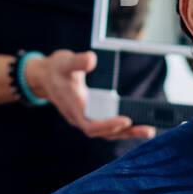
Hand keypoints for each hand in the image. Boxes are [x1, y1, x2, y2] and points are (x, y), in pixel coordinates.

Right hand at [23, 50, 156, 140]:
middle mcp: (79, 117)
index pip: (91, 125)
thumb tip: (91, 60)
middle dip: (126, 132)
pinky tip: (137, 124)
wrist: (44, 77)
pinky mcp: (90, 116)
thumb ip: (78, 61)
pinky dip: (122, 128)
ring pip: (107, 132)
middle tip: (148, 129)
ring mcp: (85, 118)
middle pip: (104, 133)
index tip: (125, 120)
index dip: (108, 125)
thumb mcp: (64, 61)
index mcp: (74, 108)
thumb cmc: (55, 70)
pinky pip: (107, 126)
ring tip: (148, 130)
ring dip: (127, 133)